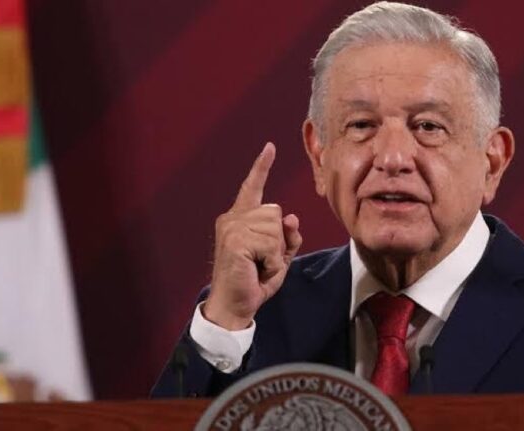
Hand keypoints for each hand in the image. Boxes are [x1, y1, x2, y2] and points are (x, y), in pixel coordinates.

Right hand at [204, 142, 301, 329]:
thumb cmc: (254, 281)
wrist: (234, 306)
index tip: (270, 147)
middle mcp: (232, 219)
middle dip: (279, 240)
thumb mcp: (279, 257)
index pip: (253, 188)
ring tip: (258, 267)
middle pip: (276, 213)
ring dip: (276, 254)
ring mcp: (232, 228)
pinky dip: (272, 262)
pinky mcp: (235, 241)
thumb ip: (287, 237)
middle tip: (263, 262)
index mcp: (240, 219)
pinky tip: (257, 271)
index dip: (262, 167)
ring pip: (276, 229)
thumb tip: (292, 218)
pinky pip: (272, 245)